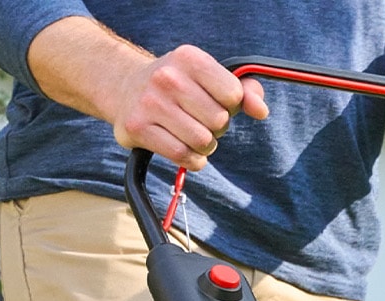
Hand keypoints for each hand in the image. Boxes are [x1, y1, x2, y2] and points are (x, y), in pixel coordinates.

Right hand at [106, 45, 268, 170]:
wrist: (123, 87)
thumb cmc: (178, 86)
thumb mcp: (209, 77)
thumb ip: (244, 91)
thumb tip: (261, 110)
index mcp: (189, 58)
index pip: (233, 95)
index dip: (230, 105)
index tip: (215, 101)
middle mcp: (167, 77)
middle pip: (219, 121)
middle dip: (216, 127)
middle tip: (198, 119)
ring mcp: (150, 102)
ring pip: (203, 142)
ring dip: (204, 146)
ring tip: (189, 132)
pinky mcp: (138, 127)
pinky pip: (183, 156)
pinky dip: (191, 159)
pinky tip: (182, 147)